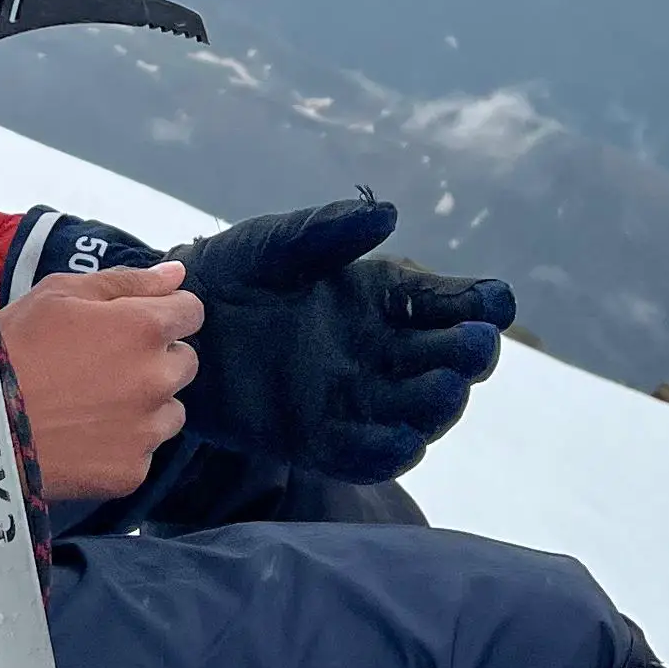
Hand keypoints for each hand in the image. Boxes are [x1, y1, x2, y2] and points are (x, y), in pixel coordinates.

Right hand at [0, 260, 203, 503]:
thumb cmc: (12, 347)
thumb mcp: (59, 294)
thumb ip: (126, 281)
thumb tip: (176, 274)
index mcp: (143, 328)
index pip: (192, 312)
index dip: (164, 313)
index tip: (132, 323)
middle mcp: (157, 378)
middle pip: (185, 362)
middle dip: (154, 359)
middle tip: (103, 365)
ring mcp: (147, 430)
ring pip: (170, 410)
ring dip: (145, 404)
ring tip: (92, 404)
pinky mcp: (132, 471)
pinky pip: (144, 451)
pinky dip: (123, 443)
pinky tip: (85, 436)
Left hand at [180, 194, 512, 481]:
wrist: (174, 326)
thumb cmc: (233, 274)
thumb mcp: (276, 243)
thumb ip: (326, 229)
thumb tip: (387, 213)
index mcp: (384, 298)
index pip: (450, 303)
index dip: (479, 303)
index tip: (494, 304)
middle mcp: (381, 351)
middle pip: (446, 360)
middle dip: (467, 355)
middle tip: (475, 346)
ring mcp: (354, 399)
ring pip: (416, 410)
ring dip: (436, 404)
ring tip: (444, 387)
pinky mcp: (318, 439)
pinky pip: (364, 454)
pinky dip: (387, 451)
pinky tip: (402, 441)